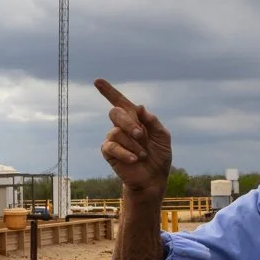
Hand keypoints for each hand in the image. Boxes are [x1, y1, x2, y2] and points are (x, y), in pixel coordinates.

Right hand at [95, 79, 171, 197]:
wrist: (154, 178)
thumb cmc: (159, 156)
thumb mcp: (162, 136)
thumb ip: (152, 121)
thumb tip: (140, 107)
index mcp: (135, 119)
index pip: (120, 102)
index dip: (108, 91)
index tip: (97, 81)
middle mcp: (121, 126)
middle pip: (115, 113)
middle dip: (129, 123)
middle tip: (141, 136)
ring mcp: (114, 139)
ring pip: (116, 131)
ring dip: (133, 143)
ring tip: (143, 154)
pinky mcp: (109, 152)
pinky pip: (112, 146)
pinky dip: (125, 152)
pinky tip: (134, 159)